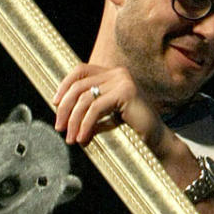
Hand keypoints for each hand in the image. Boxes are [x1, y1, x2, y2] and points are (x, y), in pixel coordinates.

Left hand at [52, 64, 186, 163]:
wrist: (158, 143)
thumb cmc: (133, 131)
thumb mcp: (107, 114)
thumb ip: (90, 106)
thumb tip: (62, 108)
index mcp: (113, 74)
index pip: (80, 70)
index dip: (64, 85)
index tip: (55, 104)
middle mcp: (118, 73)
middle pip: (79, 85)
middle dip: (65, 108)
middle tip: (60, 128)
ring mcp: (123, 81)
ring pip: (85, 98)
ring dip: (74, 120)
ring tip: (71, 138)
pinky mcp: (126, 93)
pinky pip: (96, 108)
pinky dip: (85, 125)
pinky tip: (83, 138)